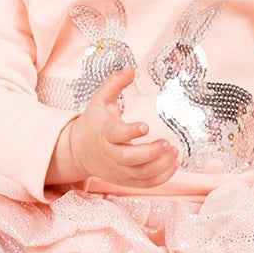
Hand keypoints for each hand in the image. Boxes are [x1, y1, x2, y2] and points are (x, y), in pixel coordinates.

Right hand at [46, 67, 180, 192]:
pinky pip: (144, 184)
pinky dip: (161, 177)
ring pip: (140, 174)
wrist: (78, 151)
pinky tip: (174, 164)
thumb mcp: (99, 100)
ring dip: (160, 166)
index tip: (145, 126)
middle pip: (130, 159)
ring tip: (175, 152)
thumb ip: (114, 83)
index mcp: (105, 132)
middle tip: (167, 143)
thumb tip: (130, 68)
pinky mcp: (125, 179)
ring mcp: (118, 169)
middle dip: (150, 153)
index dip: (130, 131)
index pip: (116, 134)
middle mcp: (111, 153)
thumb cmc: (94, 123)